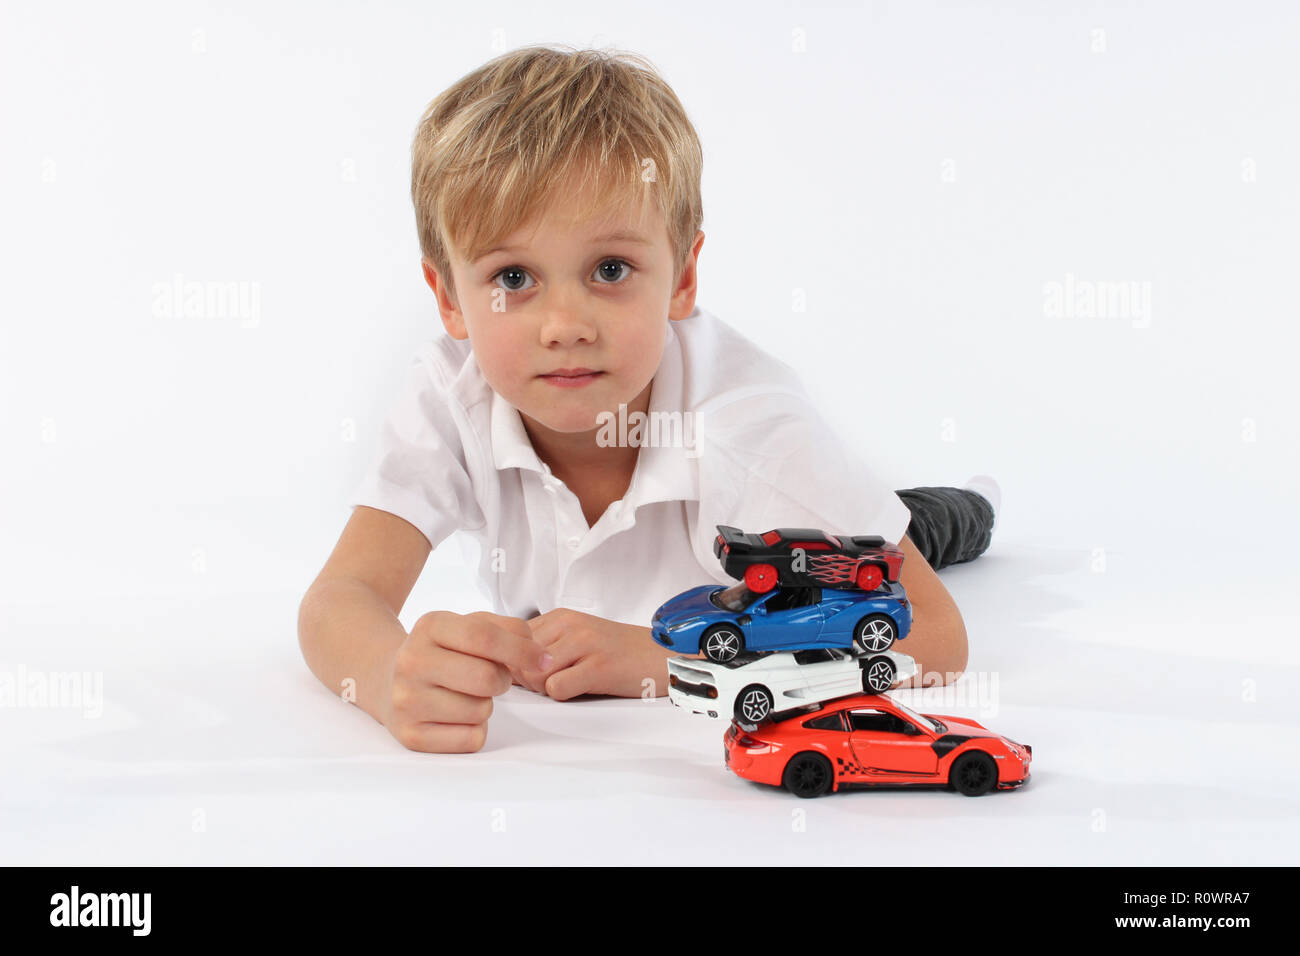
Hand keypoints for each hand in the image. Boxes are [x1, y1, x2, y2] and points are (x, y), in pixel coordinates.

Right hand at [381, 610, 549, 752]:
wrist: (386, 679)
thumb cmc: (443, 651)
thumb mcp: (468, 625)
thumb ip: (507, 630)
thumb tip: (540, 656)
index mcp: (429, 626)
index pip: (485, 637)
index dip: (522, 650)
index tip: (542, 660)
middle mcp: (412, 662)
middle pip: (487, 678)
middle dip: (502, 680)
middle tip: (490, 678)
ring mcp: (407, 701)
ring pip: (480, 712)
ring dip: (485, 705)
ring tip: (465, 695)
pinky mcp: (411, 735)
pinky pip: (471, 739)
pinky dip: (475, 730)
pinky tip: (456, 716)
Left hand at [521, 608, 679, 699]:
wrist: (662, 656)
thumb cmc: (618, 653)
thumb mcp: (576, 639)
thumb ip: (543, 648)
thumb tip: (505, 668)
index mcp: (560, 617)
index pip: (511, 641)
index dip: (517, 663)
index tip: (536, 672)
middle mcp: (570, 625)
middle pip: (518, 660)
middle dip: (529, 679)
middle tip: (556, 682)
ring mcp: (585, 643)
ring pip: (533, 675)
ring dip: (546, 688)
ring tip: (572, 684)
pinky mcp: (599, 666)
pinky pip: (556, 689)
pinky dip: (564, 696)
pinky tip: (584, 689)